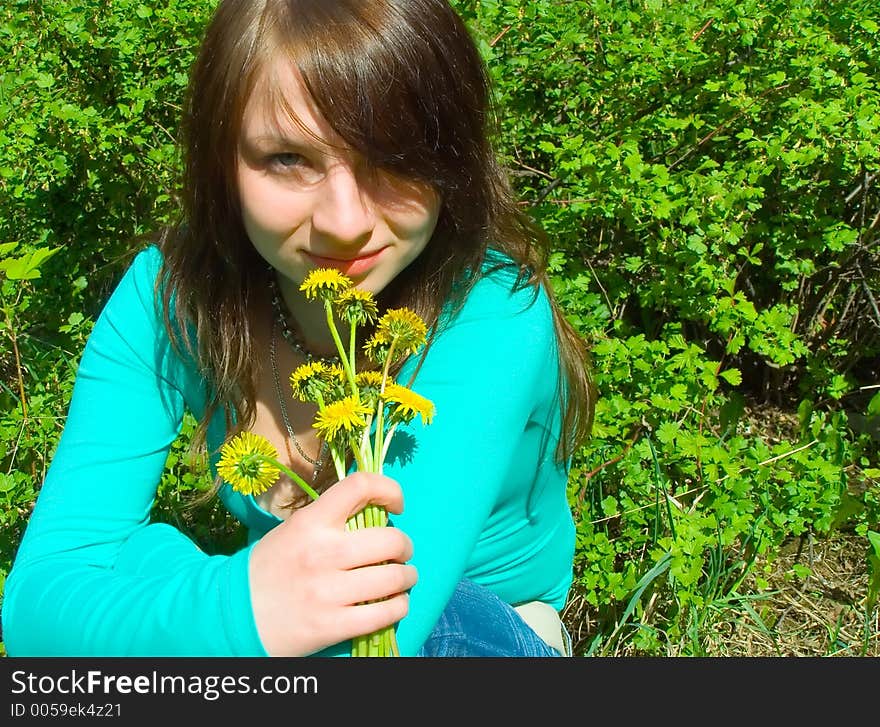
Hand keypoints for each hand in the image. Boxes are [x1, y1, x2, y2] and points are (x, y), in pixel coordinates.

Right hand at [248, 471, 416, 655]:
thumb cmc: (269, 567)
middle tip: (401, 551)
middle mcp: (322, 553)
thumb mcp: (294, 530)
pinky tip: (395, 603)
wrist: (233, 614)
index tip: (397, 504)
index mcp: (310, 522)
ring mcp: (328, 591)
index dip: (390, 489)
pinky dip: (399, 606)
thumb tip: (378, 514)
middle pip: (391, 539)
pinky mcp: (332, 626)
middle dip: (405, 546)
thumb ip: (331, 520)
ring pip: (394, 578)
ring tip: (404, 578)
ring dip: (407, 577)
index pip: (360, 486)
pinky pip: (385, 613)